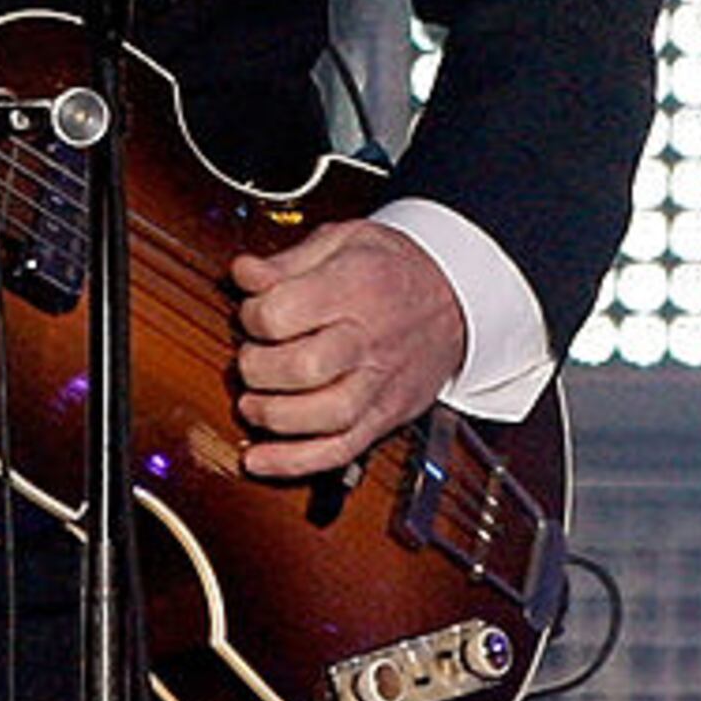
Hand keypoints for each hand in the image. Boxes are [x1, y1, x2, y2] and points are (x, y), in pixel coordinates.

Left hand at [226, 218, 469, 480]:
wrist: (457, 296)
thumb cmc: (392, 267)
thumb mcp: (345, 239)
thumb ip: (289, 261)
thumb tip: (243, 273)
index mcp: (355, 286)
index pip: (284, 312)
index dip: (252, 315)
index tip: (251, 313)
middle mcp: (369, 339)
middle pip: (304, 368)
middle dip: (257, 368)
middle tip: (249, 359)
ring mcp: (381, 382)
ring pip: (325, 416)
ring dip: (274, 417)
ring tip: (251, 404)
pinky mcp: (386, 415)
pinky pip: (341, 449)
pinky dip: (295, 461)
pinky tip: (260, 460)